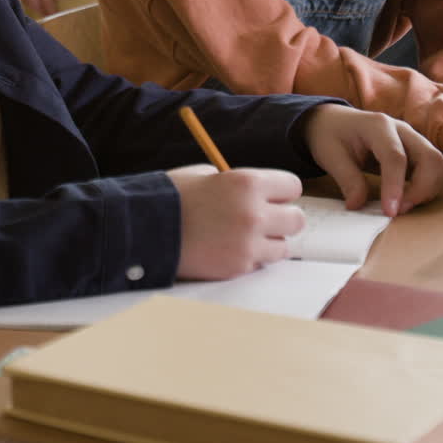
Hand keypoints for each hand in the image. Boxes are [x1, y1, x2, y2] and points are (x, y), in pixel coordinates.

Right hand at [167, 163, 304, 279]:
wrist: (145, 229)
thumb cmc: (172, 198)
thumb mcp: (205, 175)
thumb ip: (236, 183)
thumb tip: (257, 192)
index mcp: (247, 183)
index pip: (292, 187)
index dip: (280, 192)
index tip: (271, 197)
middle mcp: (254, 213)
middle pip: (297, 219)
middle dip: (281, 219)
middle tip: (262, 220)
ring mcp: (248, 244)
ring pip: (283, 246)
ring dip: (268, 242)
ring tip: (244, 237)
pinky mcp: (239, 267)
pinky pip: (260, 264)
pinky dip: (249, 259)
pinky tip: (228, 250)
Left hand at [299, 104, 442, 216]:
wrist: (332, 121)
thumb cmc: (330, 135)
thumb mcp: (330, 155)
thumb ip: (347, 179)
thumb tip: (357, 206)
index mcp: (377, 125)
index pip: (395, 156)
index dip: (395, 186)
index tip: (390, 212)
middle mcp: (402, 129)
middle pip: (430, 158)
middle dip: (422, 189)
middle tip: (398, 210)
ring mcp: (413, 139)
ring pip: (440, 164)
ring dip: (428, 189)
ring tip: (402, 205)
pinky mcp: (417, 151)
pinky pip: (435, 170)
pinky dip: (428, 187)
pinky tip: (407, 197)